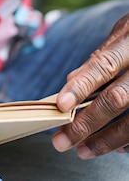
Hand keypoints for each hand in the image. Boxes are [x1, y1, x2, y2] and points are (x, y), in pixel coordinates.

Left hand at [53, 13, 128, 157]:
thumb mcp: (122, 34)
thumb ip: (100, 57)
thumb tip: (72, 80)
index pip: (102, 66)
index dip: (81, 86)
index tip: (61, 105)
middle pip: (116, 99)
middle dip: (87, 123)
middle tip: (62, 139)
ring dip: (106, 140)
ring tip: (83, 150)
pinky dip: (128, 140)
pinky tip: (115, 147)